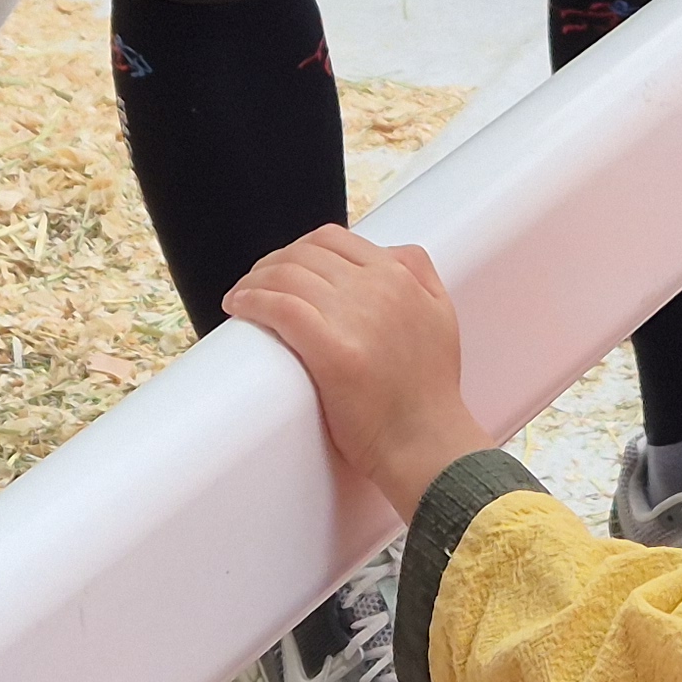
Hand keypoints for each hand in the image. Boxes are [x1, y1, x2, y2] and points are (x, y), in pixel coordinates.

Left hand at [221, 225, 490, 519]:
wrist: (427, 441)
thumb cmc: (429, 389)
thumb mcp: (442, 315)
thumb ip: (420, 275)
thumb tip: (390, 252)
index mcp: (399, 276)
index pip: (332, 240)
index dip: (298, 250)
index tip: (283, 268)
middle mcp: (378, 288)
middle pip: (304, 255)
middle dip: (271, 264)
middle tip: (255, 285)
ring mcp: (355, 317)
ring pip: (286, 276)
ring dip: (254, 282)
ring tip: (240, 298)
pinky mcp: (333, 351)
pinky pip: (280, 307)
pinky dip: (252, 300)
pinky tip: (239, 306)